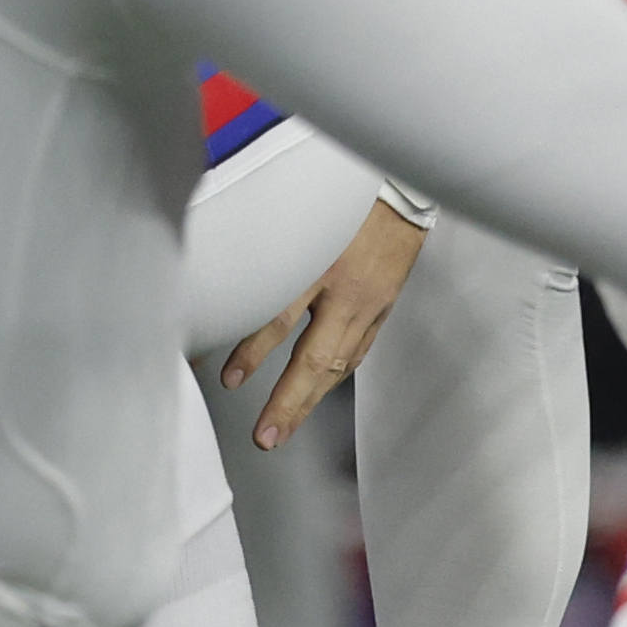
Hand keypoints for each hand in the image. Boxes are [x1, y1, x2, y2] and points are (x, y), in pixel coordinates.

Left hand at [217, 197, 427, 449]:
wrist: (401, 189)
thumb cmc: (342, 196)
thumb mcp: (298, 213)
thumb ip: (267, 247)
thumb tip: (226, 277)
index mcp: (323, 265)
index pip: (282, 316)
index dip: (253, 351)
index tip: (229, 379)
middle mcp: (349, 293)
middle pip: (316, 359)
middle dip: (288, 403)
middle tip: (265, 437)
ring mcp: (370, 305)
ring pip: (339, 364)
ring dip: (309, 401)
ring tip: (283, 429)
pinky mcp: (382, 309)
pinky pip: (356, 352)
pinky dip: (334, 376)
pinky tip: (318, 392)